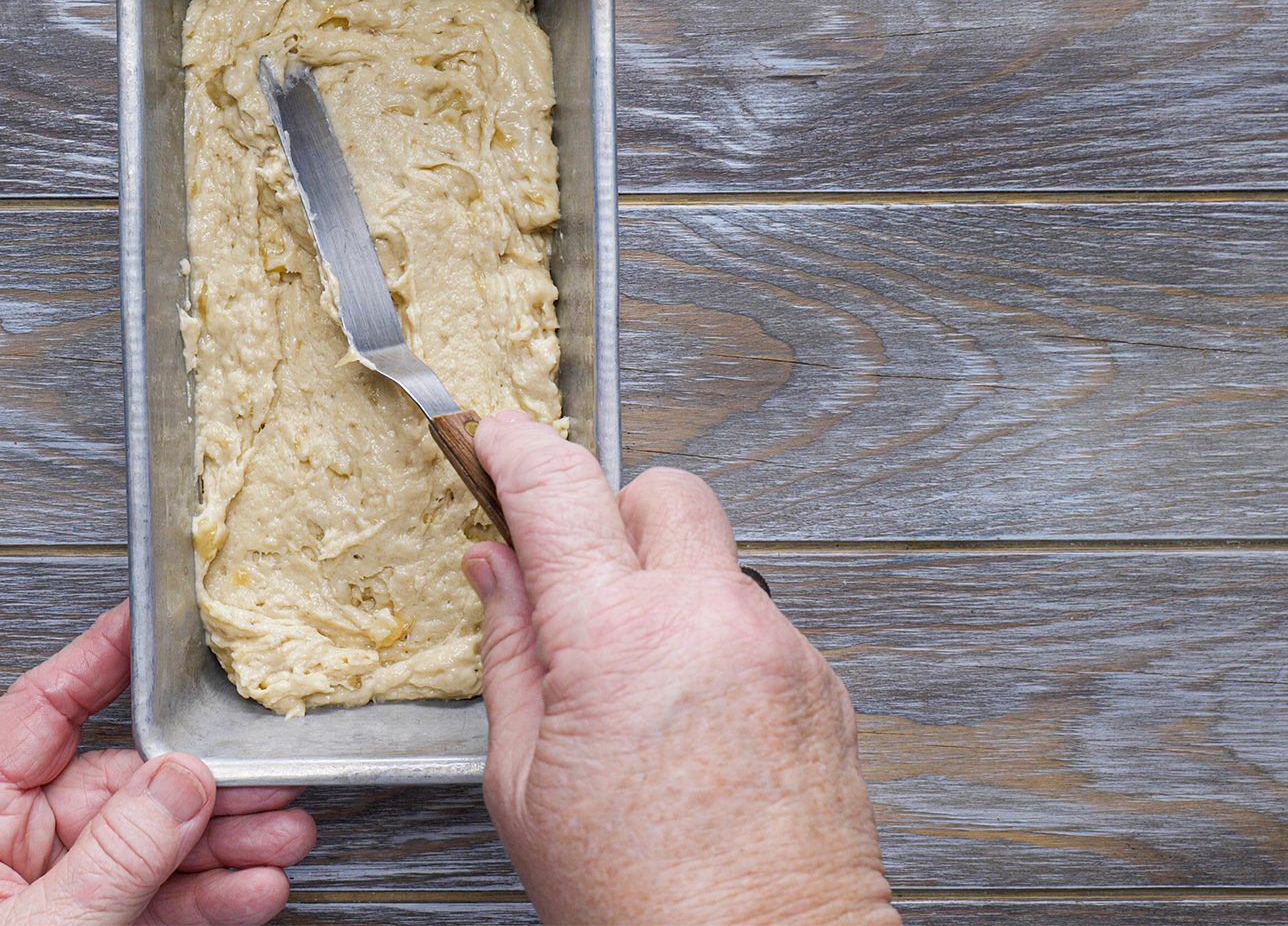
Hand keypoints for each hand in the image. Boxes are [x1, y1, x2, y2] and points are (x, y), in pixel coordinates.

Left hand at [0, 601, 314, 924]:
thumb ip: (116, 855)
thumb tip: (181, 779)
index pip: (38, 713)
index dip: (97, 661)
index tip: (152, 622)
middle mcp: (13, 848)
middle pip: (121, 782)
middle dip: (201, 783)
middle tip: (269, 774)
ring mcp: (60, 894)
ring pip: (157, 842)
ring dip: (226, 841)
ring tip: (285, 836)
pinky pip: (166, 899)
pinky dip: (216, 896)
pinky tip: (256, 889)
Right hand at [464, 413, 897, 925]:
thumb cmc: (642, 904)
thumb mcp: (522, 782)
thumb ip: (510, 652)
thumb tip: (498, 571)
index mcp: (618, 641)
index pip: (560, 489)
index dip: (516, 449)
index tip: (496, 440)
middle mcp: (712, 623)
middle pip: (661, 491)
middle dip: (610, 515)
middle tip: (575, 582)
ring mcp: (780, 649)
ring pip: (713, 561)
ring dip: (666, 590)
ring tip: (636, 686)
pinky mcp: (823, 683)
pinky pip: (754, 620)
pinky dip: (714, 642)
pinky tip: (690, 721)